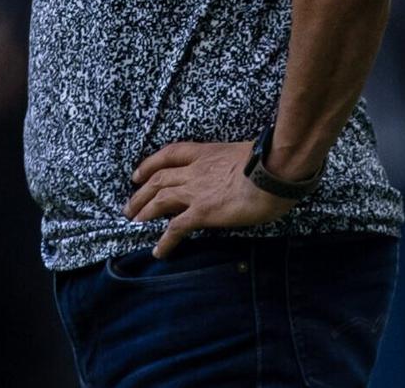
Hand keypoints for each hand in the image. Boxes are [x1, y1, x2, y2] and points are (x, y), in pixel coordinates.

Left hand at [127, 141, 295, 256]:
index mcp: (207, 153)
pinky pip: (176, 228)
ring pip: (159, 200)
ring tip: (134, 223)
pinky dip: (165, 241)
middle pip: (158, 179)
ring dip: (144, 212)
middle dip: (140, 193)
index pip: (171, 154)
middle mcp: (196, 170)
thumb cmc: (270, 161)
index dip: (151, 163)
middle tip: (129, 206)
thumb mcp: (248, 153)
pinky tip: (159, 252)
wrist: (274, 172)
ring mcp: (196, 192)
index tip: (139, 173)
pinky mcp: (202, 212)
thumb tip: (245, 169)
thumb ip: (238, 161)